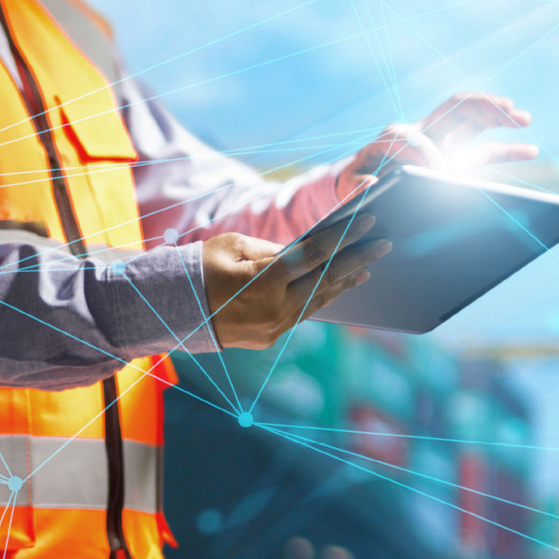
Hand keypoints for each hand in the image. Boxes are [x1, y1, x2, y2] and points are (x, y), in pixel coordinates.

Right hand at [202, 214, 390, 349]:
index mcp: (265, 280)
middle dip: (357, 260)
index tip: (369, 222)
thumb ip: (275, 250)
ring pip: (319, 300)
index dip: (345, 237)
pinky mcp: (271, 337)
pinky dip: (322, 298)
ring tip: (367, 268)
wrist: (174, 311)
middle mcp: (275, 308)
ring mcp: (275, 327)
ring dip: (344, 282)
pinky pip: (304, 314)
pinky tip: (337, 287)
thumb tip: (306, 253)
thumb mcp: (235, 246)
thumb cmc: (200, 268)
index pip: (315, 254)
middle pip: (326, 279)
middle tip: (384, 245)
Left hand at [335, 93, 538, 203]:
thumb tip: (371, 185)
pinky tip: (531, 151)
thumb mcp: (352, 187)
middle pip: (455, 107)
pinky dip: (507, 149)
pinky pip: (485, 150)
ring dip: (499, 116)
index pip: (415, 138)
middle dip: (482, 105)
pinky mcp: (457, 159)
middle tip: (509, 109)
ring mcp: (443, 143)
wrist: (361, 187)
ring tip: (525, 118)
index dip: (427, 156)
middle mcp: (422, 132)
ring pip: (475, 120)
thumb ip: (359, 186)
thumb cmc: (356, 185)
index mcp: (393, 138)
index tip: (441, 176)